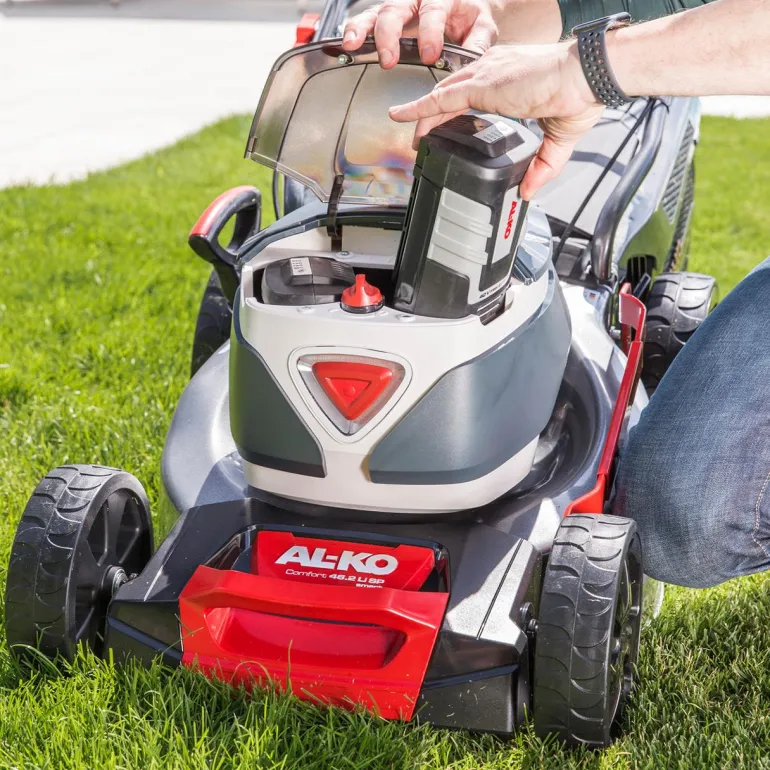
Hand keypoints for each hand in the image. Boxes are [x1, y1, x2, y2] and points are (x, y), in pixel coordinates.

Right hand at [342, 0, 497, 67]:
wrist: (466, 6)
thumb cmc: (471, 17)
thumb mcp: (482, 27)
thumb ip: (478, 43)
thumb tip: (473, 59)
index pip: (433, 12)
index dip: (430, 34)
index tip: (430, 56)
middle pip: (396, 10)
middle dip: (390, 35)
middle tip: (388, 59)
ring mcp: (399, 7)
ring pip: (377, 13)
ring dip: (363, 30)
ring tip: (353, 45)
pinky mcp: (387, 18)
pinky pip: (368, 21)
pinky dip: (356, 32)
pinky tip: (348, 45)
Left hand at [389, 42, 602, 198]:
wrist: (587, 77)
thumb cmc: (580, 95)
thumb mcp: (558, 140)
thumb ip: (542, 167)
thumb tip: (529, 191)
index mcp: (509, 79)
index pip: (472, 93)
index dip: (457, 112)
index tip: (449, 130)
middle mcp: (492, 71)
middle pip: (451, 93)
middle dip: (434, 117)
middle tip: (423, 140)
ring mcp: (484, 76)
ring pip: (442, 96)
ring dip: (424, 118)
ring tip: (412, 139)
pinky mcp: (480, 86)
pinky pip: (439, 99)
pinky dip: (417, 109)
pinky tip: (400, 117)